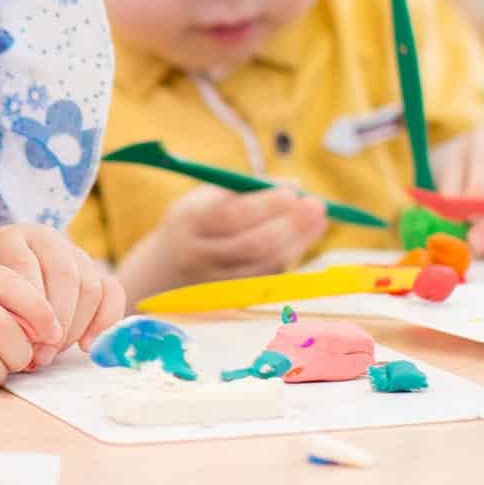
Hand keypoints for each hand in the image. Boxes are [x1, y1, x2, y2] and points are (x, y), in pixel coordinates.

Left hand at [0, 223, 123, 370]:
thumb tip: (27, 343)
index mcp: (10, 238)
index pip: (24, 266)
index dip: (28, 308)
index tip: (26, 342)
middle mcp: (46, 239)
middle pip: (64, 275)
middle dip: (56, 321)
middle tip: (42, 355)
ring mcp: (74, 253)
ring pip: (89, 286)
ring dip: (75, 327)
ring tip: (54, 352)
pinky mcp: (96, 271)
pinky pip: (112, 292)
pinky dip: (105, 321)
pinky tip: (86, 346)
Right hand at [129, 184, 328, 291]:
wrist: (165, 269)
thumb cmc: (196, 222)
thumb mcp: (205, 199)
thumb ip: (245, 190)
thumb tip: (295, 186)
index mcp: (189, 224)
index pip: (230, 216)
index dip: (266, 205)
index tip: (294, 192)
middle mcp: (199, 256)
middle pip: (251, 245)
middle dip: (290, 224)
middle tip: (316, 205)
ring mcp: (216, 282)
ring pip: (265, 265)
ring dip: (297, 241)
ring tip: (318, 219)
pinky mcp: (232, 298)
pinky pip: (267, 277)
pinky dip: (288, 256)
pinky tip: (301, 239)